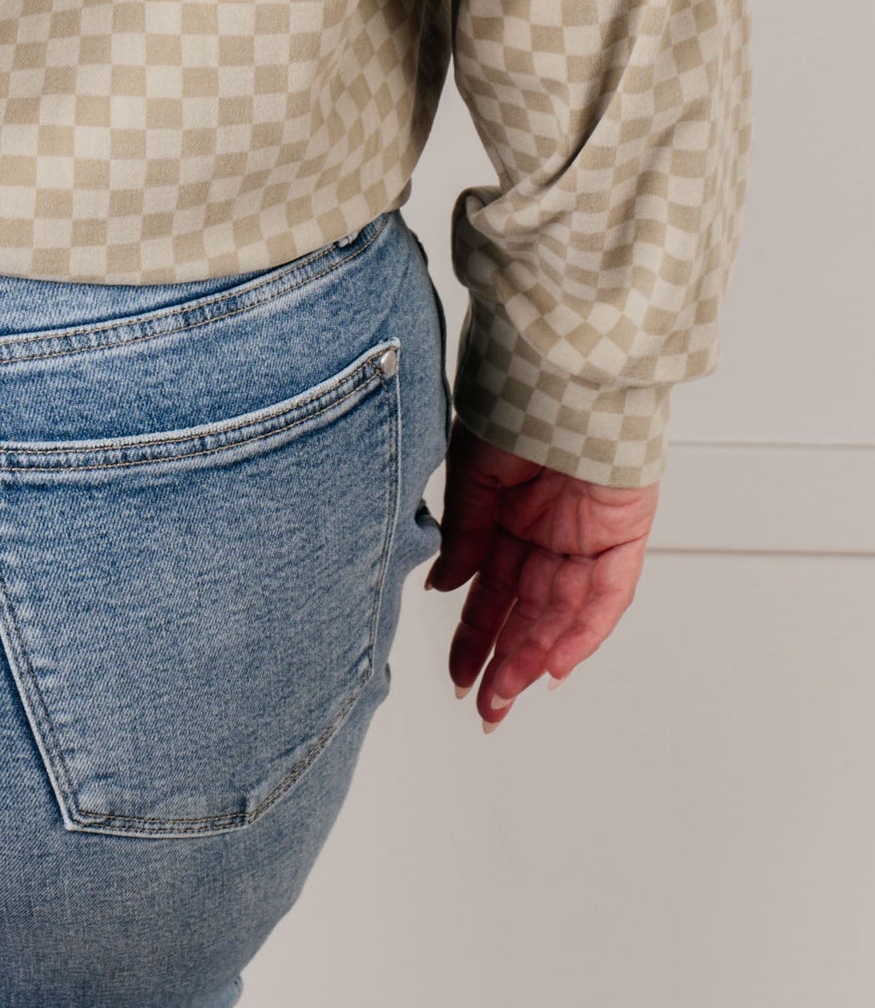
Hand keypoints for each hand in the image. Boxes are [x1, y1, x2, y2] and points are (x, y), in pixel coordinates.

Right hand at [426, 421, 658, 731]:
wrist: (563, 366)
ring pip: (563, 612)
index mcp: (508, 513)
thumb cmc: (515, 398)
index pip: (491, 588)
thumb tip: (446, 587)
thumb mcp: (471, 472)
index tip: (458, 673)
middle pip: (528, 610)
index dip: (474, 633)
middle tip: (485, 706)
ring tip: (507, 694)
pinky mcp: (624, 535)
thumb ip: (463, 533)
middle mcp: (548, 531)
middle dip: (503, 660)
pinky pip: (606, 596)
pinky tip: (555, 664)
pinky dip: (583, 632)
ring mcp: (588, 535)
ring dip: (534, 655)